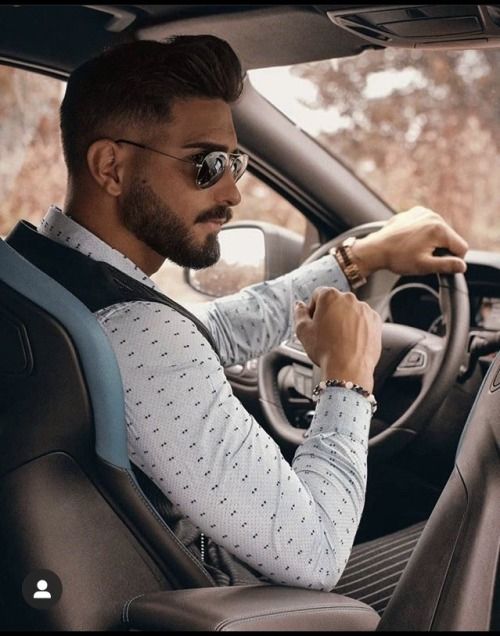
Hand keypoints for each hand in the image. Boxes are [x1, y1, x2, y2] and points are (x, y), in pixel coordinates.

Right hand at [294, 287, 381, 391]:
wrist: (348, 368)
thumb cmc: (325, 350)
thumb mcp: (303, 331)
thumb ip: (299, 313)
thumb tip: (299, 306)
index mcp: (330, 296)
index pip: (318, 295)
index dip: (313, 309)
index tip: (314, 321)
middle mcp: (349, 299)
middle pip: (335, 302)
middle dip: (330, 314)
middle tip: (325, 332)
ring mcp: (364, 309)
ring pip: (350, 312)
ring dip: (344, 320)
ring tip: (339, 339)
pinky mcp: (375, 321)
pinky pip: (363, 321)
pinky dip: (358, 328)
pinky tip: (350, 341)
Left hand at [351, 207, 468, 277]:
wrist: (375, 249)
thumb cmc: (398, 258)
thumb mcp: (425, 266)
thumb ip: (446, 265)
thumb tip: (462, 265)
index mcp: (439, 229)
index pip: (461, 247)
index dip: (454, 260)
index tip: (439, 265)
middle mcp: (434, 216)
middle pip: (450, 238)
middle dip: (442, 250)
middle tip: (423, 257)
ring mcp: (423, 212)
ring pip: (439, 231)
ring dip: (433, 242)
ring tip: (415, 250)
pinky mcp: (415, 212)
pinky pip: (427, 225)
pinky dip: (424, 233)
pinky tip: (411, 242)